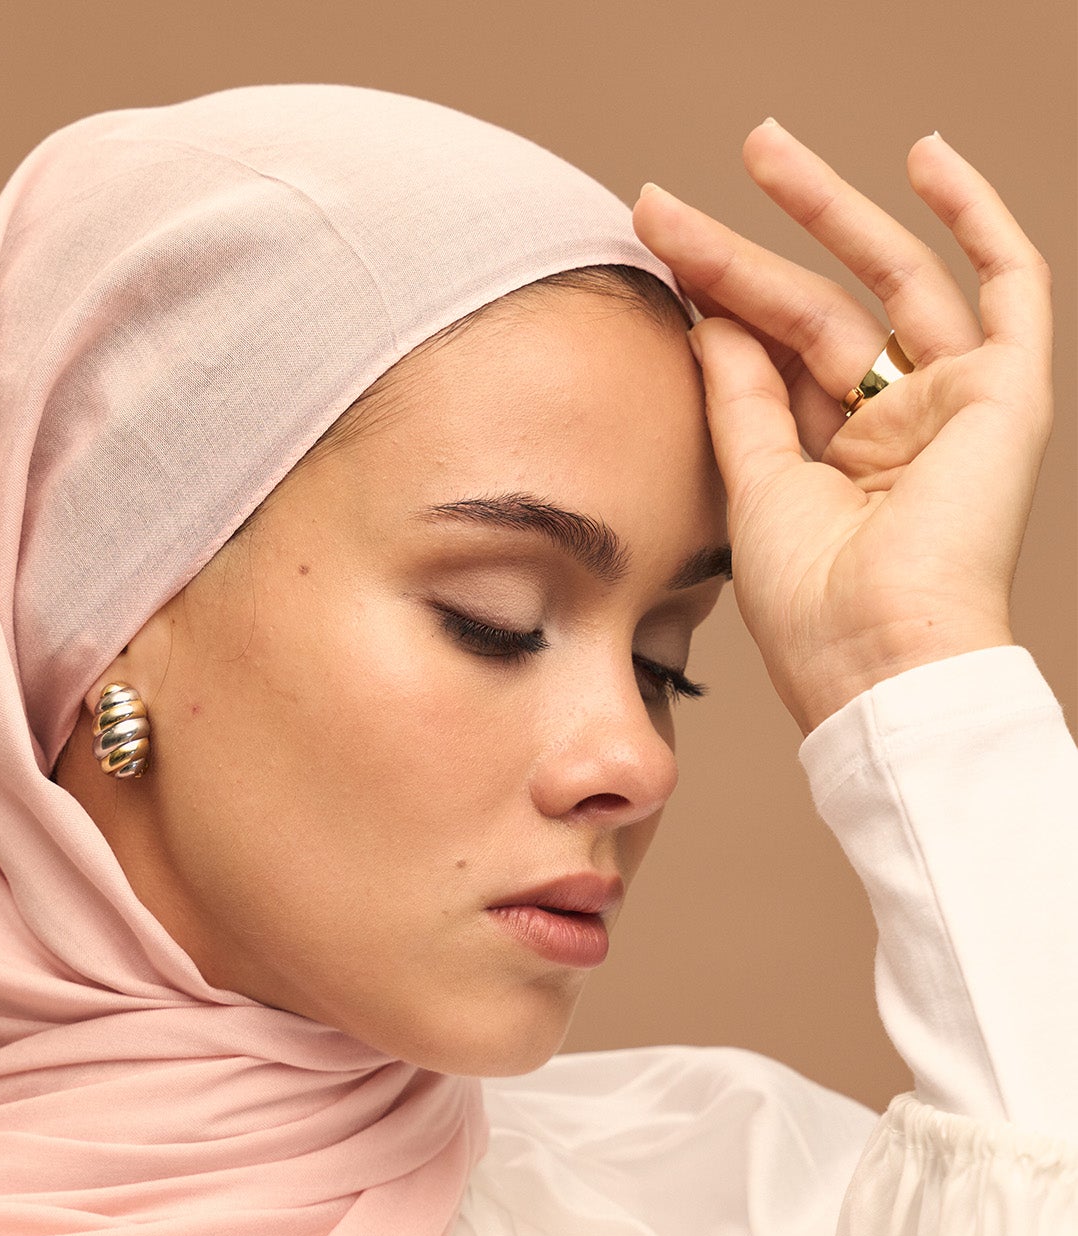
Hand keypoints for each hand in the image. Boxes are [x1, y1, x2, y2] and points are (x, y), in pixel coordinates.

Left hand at [633, 125, 1053, 734]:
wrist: (879, 659)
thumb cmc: (815, 614)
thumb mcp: (754, 488)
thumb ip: (736, 398)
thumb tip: (708, 313)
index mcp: (842, 465)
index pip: (776, 355)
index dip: (716, 297)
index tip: (653, 246)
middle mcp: (900, 429)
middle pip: (818, 310)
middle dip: (745, 248)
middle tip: (669, 199)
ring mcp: (955, 406)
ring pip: (889, 281)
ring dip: (828, 209)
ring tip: (760, 149)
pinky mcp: (1008, 393)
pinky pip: (1009, 283)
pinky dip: (976, 216)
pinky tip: (924, 159)